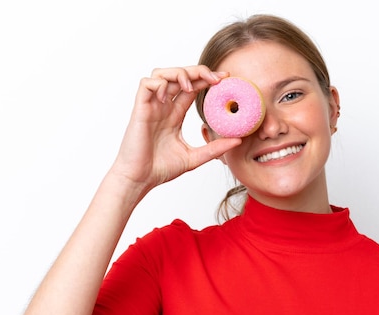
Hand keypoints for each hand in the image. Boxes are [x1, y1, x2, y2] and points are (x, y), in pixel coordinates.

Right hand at [109, 66, 241, 194]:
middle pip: (179, 75)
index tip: (225, 78)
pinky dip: (158, 84)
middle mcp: (163, 106)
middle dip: (198, 71)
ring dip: (178, 74)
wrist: (140, 180)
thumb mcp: (195, 157)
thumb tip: (238, 140)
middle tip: (216, 78)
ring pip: (162, 74)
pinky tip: (167, 96)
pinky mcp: (140, 109)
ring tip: (190, 86)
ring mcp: (151, 106)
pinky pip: (146, 84)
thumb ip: (215, 148)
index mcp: (175, 114)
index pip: (192, 88)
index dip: (206, 79)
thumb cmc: (161, 169)